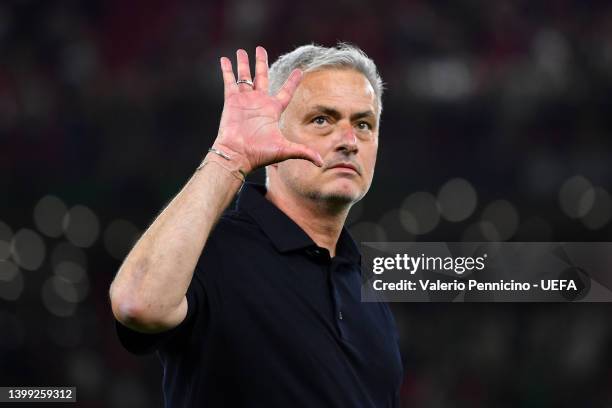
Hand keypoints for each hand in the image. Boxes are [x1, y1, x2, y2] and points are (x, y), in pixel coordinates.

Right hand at [212, 46, 322, 173]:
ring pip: (244, 77)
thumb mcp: (285, 150)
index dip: (292, 81)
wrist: (238, 155)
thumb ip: (304, 152)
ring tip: (241, 50)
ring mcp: (245, 101)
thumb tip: (322, 163)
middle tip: (261, 48)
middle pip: (262, 77)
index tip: (300, 70)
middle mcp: (259, 103)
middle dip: (261, 63)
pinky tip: (225, 59)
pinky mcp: (232, 101)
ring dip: (243, 63)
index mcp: (272, 110)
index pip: (285, 92)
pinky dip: (227, 70)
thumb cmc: (260, 153)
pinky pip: (230, 82)